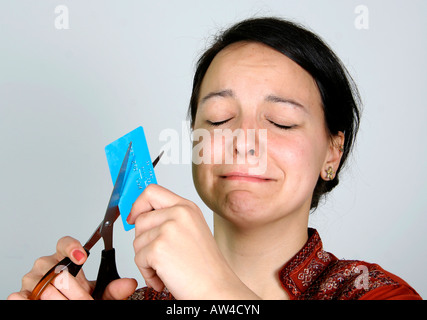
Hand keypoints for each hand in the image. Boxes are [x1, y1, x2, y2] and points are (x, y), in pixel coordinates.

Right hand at [7, 236, 136, 299]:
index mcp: (65, 258)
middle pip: (55, 268)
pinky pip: (21, 294)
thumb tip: (129, 284)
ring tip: (69, 301)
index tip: (83, 256)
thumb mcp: (99, 293)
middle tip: (85, 296)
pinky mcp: (23, 294)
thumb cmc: (79, 296)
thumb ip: (113, 289)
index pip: (64, 243)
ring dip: (57, 295)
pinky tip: (31, 298)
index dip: (73, 248)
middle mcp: (46, 265)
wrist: (67, 304)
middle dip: (72, 285)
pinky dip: (26, 297)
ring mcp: (33, 279)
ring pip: (41, 283)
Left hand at [127, 184, 257, 298]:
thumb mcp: (191, 230)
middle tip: (162, 256)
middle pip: (140, 219)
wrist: (216, 289)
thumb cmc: (206, 267)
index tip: (134, 217)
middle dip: (144, 241)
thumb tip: (139, 215)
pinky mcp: (159, 248)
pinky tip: (166, 277)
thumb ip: (169, 218)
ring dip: (146, 260)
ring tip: (168, 268)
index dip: (138, 204)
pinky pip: (138, 259)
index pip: (152, 191)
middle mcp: (179, 213)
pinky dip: (148, 273)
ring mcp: (169, 229)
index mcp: (187, 207)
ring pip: (137, 241)